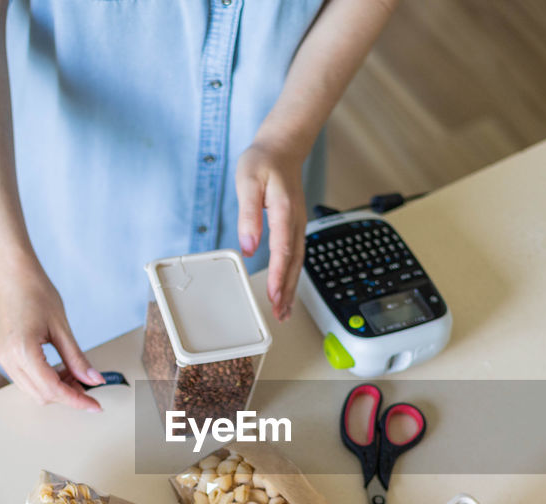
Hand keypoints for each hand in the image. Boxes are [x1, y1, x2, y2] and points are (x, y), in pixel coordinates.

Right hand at [0, 257, 104, 410]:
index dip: (77, 400)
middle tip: (89, 384)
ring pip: (31, 390)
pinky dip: (43, 380)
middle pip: (41, 395)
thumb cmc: (34, 290)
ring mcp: (2, 357)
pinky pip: (24, 378)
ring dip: (55, 389)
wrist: (8, 271)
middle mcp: (7, 358)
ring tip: (75, 374)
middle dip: (67, 395)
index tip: (95, 406)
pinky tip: (59, 368)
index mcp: (22, 351)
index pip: (53, 389)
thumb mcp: (61, 326)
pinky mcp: (2, 353)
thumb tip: (94, 380)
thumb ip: (77, 358)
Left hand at [236, 140, 306, 321]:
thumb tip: (248, 246)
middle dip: (288, 290)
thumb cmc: (263, 162)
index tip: (275, 294)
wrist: (282, 148)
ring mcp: (297, 224)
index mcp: (284, 210)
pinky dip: (293, 276)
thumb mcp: (247, 181)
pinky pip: (296, 256)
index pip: (283, 249)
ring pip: (298, 262)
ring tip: (285, 311)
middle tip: (281, 313)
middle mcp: (295, 220)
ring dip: (292, 288)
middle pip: (295, 262)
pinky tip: (287, 289)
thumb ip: (248, 215)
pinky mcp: (294, 227)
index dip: (280, 274)